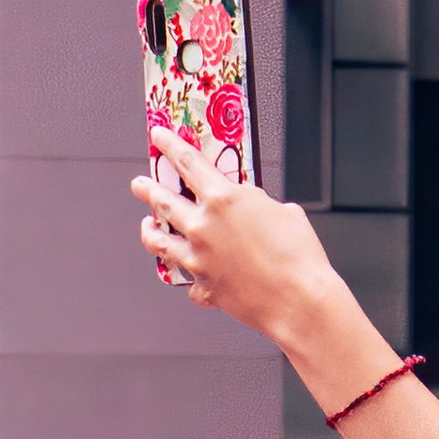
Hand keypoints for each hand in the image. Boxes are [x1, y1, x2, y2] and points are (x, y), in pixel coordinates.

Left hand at [133, 129, 346, 345]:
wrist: (298, 301)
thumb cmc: (298, 256)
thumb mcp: (283, 212)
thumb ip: (258, 204)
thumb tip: (251, 205)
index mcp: (223, 199)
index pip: (187, 162)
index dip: (170, 145)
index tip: (159, 137)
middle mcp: (203, 227)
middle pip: (163, 201)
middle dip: (147, 189)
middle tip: (140, 185)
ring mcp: (198, 259)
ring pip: (160, 241)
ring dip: (150, 232)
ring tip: (147, 227)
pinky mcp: (203, 287)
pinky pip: (188, 280)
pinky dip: (190, 277)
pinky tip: (192, 275)